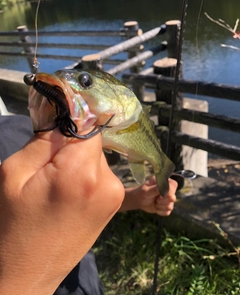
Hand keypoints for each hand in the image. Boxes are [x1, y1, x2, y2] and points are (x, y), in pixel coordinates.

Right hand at [0, 129, 123, 294]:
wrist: (28, 273)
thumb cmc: (14, 225)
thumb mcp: (15, 174)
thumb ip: (44, 140)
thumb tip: (65, 116)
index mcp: (81, 173)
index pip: (88, 124)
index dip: (73, 115)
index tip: (60, 113)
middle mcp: (108, 182)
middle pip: (92, 141)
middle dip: (71, 143)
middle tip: (48, 160)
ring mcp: (114, 194)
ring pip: (96, 157)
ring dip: (77, 159)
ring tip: (56, 182)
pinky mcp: (114, 203)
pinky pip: (100, 173)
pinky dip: (85, 173)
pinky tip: (67, 191)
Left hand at [120, 176, 176, 215]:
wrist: (138, 201)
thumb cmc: (141, 192)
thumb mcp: (146, 190)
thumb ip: (155, 189)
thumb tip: (163, 188)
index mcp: (164, 182)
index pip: (174, 185)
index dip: (169, 192)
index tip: (160, 195)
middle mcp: (168, 190)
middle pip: (173, 198)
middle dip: (162, 201)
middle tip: (155, 198)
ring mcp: (168, 199)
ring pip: (170, 206)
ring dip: (160, 206)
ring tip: (154, 202)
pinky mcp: (166, 206)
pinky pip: (167, 212)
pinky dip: (160, 211)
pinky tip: (156, 208)